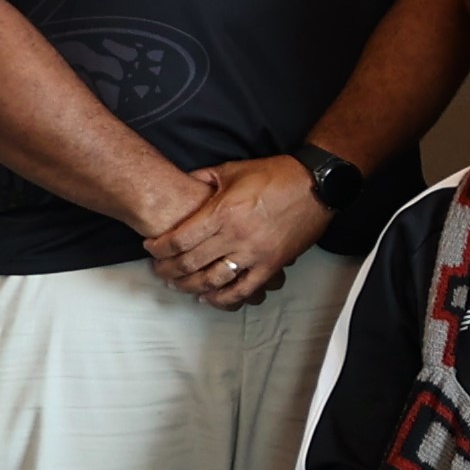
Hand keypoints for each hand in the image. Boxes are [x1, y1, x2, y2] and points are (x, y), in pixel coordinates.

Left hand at [142, 156, 327, 308]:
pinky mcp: (273, 264)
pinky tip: (210, 298)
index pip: (179, 240)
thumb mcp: (233, 170)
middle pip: (190, 263)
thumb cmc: (276, 175)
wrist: (317, 185)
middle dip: (168, 270)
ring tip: (179, 285)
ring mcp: (255, 254)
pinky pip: (244, 289)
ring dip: (190, 286)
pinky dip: (224, 298)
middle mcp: (235, 236)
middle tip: (159, 270)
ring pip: (213, 280)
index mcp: (222, 212)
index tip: (151, 248)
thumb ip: (203, 178)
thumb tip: (183, 184)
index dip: (159, 248)